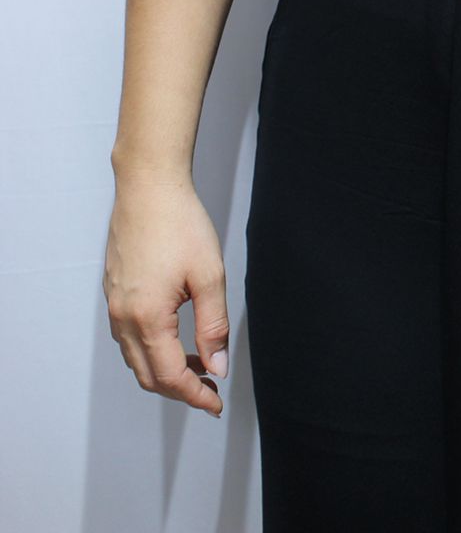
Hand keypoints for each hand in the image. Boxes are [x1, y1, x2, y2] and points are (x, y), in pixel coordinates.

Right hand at [103, 174, 229, 415]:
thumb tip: (217, 366)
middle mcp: (123, 317)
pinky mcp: (114, 291)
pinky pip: (128, 336)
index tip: (216, 403)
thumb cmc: (180, 223)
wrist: (149, 186)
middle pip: (147, 375)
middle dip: (179, 389)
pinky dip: (151, 348)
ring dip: (164, 369)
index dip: (195, 395)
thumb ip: (213, 326)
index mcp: (147, 318)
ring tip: (199, 363)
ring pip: (135, 358)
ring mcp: (114, 305)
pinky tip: (175, 336)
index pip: (170, 377)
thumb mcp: (209, 275)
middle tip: (210, 388)